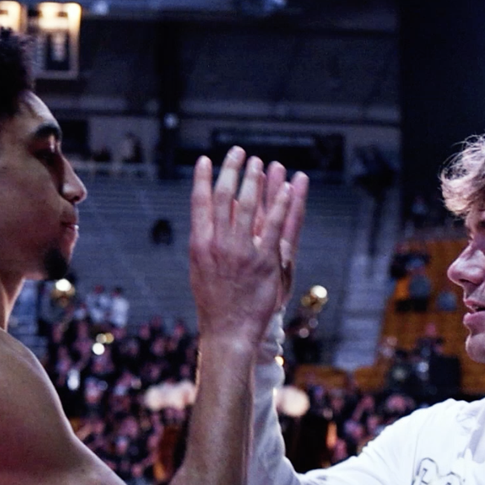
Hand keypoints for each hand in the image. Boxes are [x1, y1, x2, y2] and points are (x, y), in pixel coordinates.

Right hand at [188, 147, 307, 344]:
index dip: (202, 178)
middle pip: (224, 197)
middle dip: (231, 171)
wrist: (228, 332)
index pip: (199, 203)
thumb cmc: (215, 303)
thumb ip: (205, 242)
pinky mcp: (265, 261)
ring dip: (255, 181)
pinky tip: (285, 188)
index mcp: (199, 245)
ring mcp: (241, 252)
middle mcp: (218, 245)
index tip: (205, 160)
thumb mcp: (201, 269)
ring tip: (261, 163)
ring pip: (248, 206)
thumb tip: (210, 217)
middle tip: (239, 152)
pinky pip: (274, 226)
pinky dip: (280, 205)